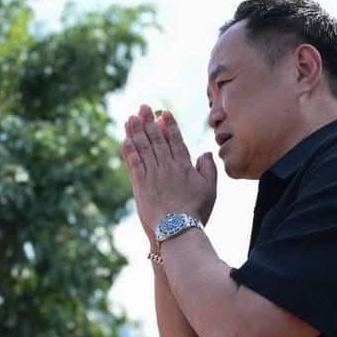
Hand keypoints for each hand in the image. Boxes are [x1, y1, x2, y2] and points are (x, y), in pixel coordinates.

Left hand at [122, 105, 217, 241]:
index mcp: (184, 166)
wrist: (178, 229)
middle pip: (157, 140)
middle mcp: (167, 167)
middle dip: (149, 122)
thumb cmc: (196, 211)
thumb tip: (205, 152)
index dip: (169, 125)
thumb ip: (208, 168)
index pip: (176, 140)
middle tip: (143, 107)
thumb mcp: (210, 189)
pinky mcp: (141, 185)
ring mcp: (153, 175)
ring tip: (131, 118)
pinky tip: (125, 140)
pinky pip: (134, 164)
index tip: (164, 113)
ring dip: (136, 132)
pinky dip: (129, 151)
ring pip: (143, 148)